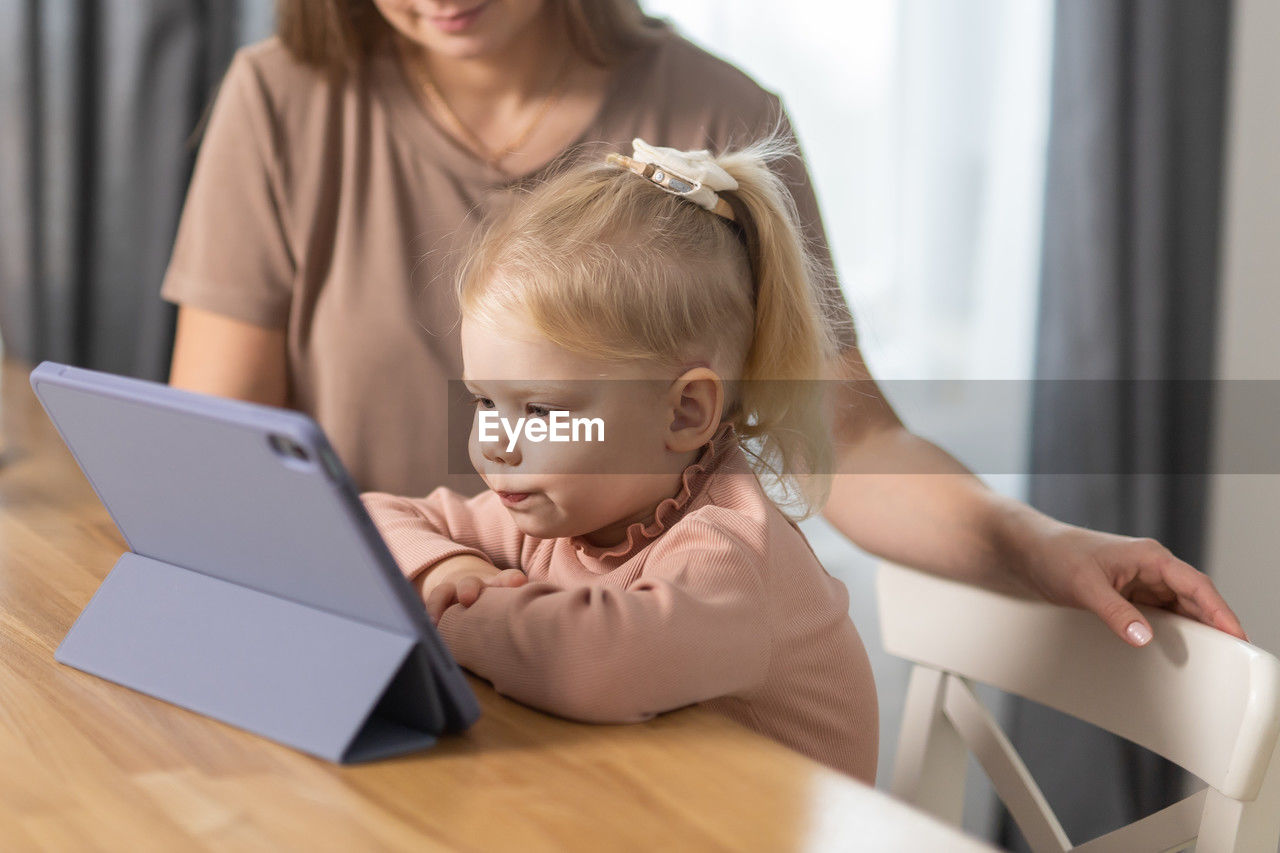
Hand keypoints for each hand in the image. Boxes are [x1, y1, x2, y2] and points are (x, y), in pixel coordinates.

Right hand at [426, 568, 527, 623]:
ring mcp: (458, 590)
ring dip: (441, 602)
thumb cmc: (500, 608)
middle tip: (467, 599)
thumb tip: (532, 648)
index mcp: (501, 586)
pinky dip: (431, 611)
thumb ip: (519, 619)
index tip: (518, 583)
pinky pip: (434, 600)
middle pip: (473, 582)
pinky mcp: (443, 597)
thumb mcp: (510, 609)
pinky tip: (431, 626)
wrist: (476, 591)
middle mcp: (478, 586)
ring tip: (437, 620)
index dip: (511, 580)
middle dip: (469, 589)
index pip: (507, 578)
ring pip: (447, 589)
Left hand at [1018, 522, 1247, 646]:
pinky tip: (1174, 648)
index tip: (1237, 636)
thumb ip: (1115, 612)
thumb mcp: (1084, 586)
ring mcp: (1139, 581)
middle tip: (1232, 655)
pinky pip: (1158, 613)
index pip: (1196, 585)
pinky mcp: (1127, 594)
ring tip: (1210, 657)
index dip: (1220, 612)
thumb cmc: (1056, 555)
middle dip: (1214, 624)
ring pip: (1178, 607)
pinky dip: (1169, 630)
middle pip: (1194, 598)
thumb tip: (1143, 637)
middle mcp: (1150, 567)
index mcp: (1149, 557)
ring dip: (1192, 629)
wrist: (1029, 551)